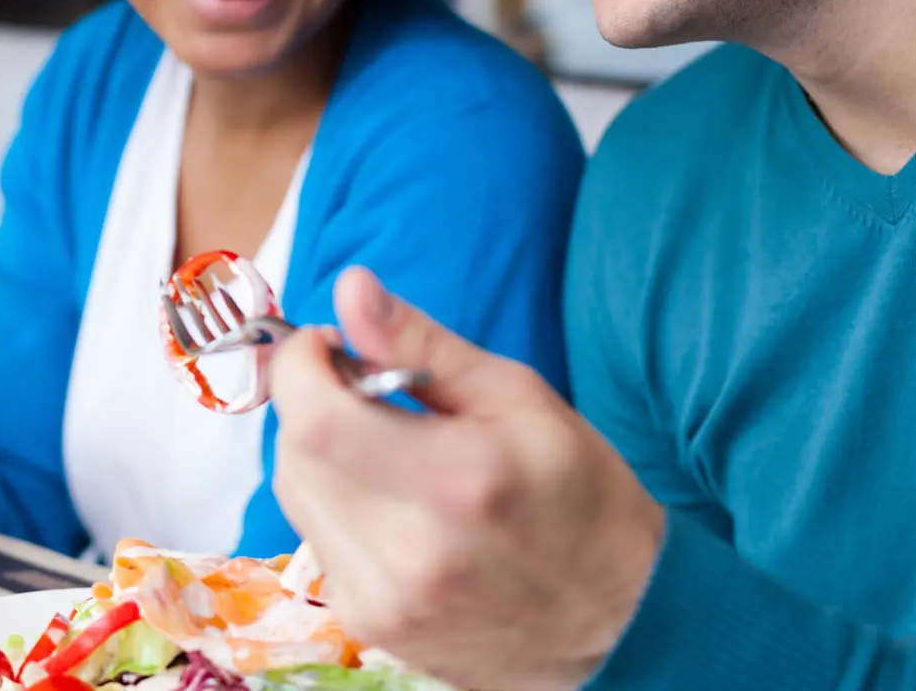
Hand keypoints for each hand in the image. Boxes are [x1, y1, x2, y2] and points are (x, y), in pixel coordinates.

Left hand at [269, 269, 664, 690]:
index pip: (318, 420)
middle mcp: (408, 556)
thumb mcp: (518, 398)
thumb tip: (351, 287)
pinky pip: (317, 540)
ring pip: (296, 497)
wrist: (619, 617)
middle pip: (297, 455)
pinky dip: (335, 501)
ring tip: (380, 441)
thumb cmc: (581, 496)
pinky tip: (388, 496)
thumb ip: (422, 345)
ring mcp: (384, 603)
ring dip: (319, 452)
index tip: (324, 344)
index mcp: (455, 484)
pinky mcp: (371, 629)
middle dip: (310, 402)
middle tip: (360, 385)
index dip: (300, 367)